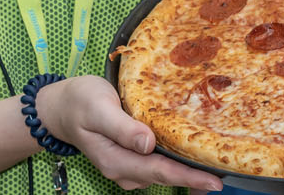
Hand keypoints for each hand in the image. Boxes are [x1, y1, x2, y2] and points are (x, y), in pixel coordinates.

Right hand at [36, 75, 222, 191]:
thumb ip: (121, 127)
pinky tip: (190, 158)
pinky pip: (156, 166)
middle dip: (193, 179)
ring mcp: (126, 167)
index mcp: (115, 159)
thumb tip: (147, 144)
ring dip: (185, 173)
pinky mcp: (130, 159)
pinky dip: (174, 164)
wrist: (60, 106)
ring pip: (161, 174)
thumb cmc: (80, 101)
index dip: (187, 176)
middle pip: (164, 176)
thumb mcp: (98, 107)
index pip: (158, 171)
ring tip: (213, 169)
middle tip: (222, 178)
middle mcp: (122, 169)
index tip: (213, 181)